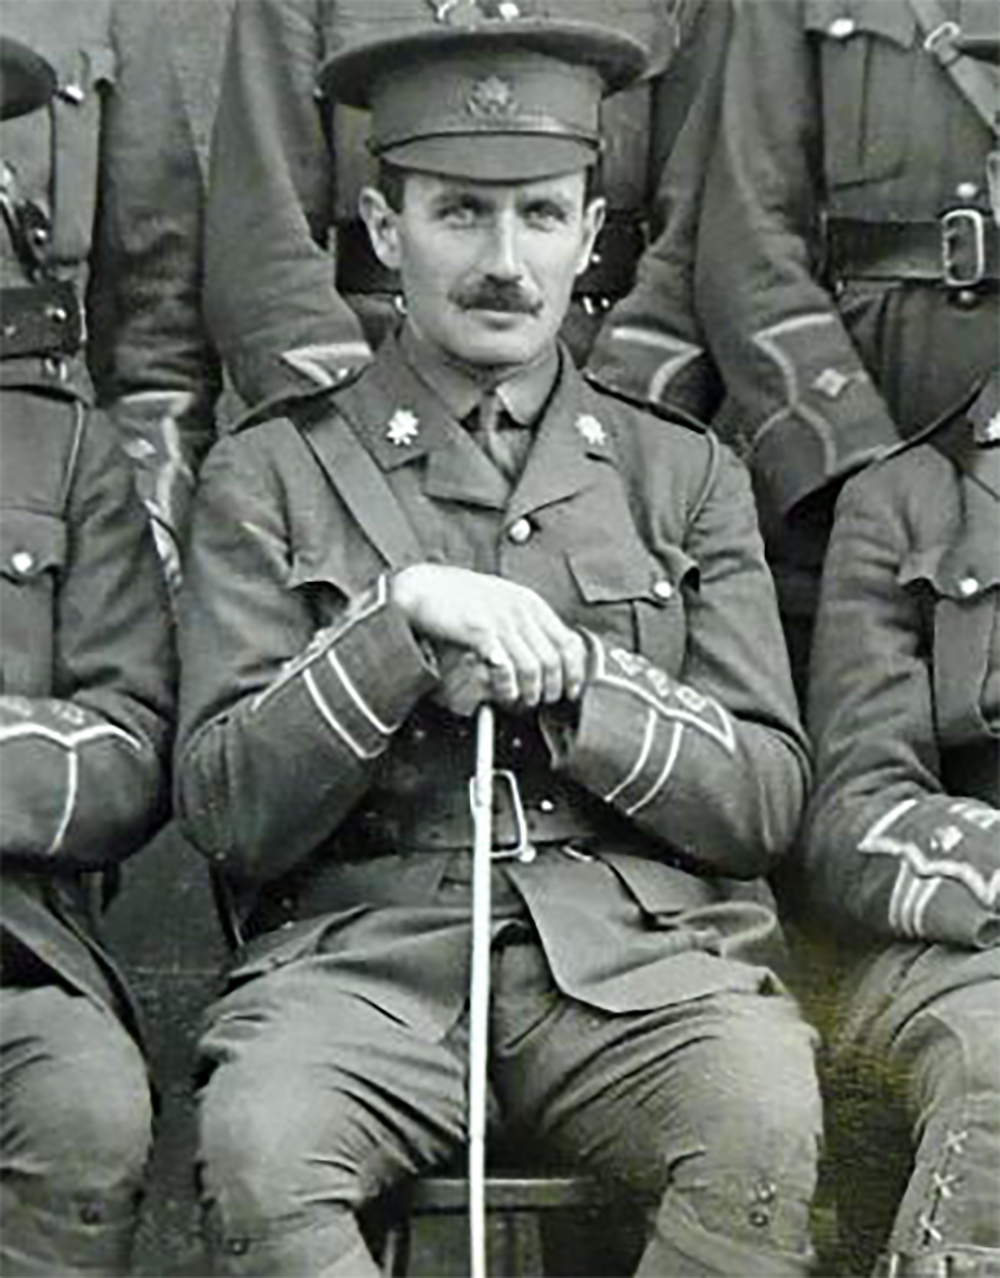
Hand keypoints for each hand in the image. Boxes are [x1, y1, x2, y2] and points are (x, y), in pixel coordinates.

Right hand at [391, 563, 585, 708]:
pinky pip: (505, 668)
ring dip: (530, 692)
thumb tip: (545, 651)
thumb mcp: (502, 601)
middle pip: (554, 660)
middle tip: (544, 700)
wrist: (424, 587)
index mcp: (530, 603)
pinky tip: (502, 691)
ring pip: (534, 668)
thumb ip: (525, 622)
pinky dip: (507, 687)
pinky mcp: (481, 633)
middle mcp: (521, 611)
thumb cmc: (458, 596)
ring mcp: (502, 621)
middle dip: (553, 688)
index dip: (575, 672)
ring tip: (521, 700)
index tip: (572, 689)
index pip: (569, 642)